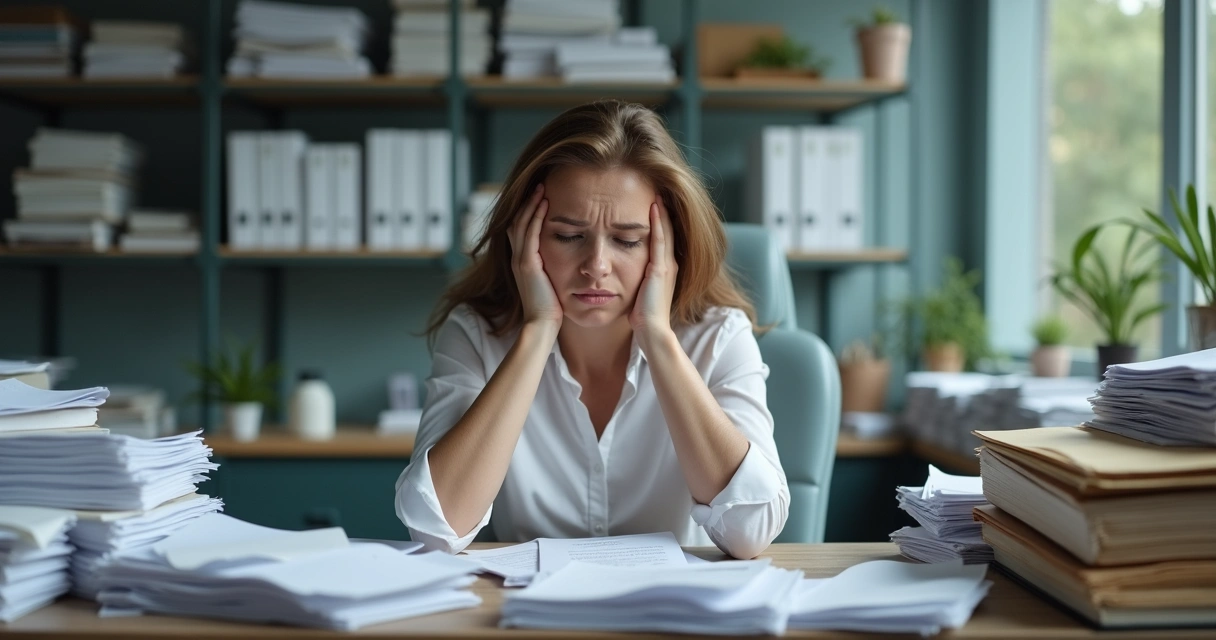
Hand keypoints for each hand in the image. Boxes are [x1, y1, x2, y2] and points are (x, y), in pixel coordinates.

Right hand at [510, 183, 562, 330]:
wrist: (543, 326)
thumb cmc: (551, 309)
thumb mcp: (551, 283)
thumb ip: (553, 269)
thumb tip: (567, 260)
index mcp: (523, 262)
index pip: (521, 229)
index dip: (528, 212)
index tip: (541, 196)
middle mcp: (518, 258)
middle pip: (517, 221)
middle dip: (527, 202)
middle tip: (539, 184)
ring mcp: (520, 260)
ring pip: (522, 223)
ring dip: (531, 203)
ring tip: (541, 187)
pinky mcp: (527, 264)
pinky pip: (530, 233)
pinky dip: (536, 216)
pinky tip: (545, 203)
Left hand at [630, 199, 677, 346]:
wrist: (652, 332)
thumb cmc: (643, 317)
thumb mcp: (640, 293)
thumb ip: (637, 280)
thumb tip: (621, 273)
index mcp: (664, 269)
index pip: (663, 239)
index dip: (660, 221)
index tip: (652, 204)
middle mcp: (669, 264)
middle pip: (668, 231)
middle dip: (663, 212)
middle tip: (658, 190)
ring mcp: (667, 266)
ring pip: (666, 231)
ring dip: (662, 211)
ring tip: (657, 192)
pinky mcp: (661, 269)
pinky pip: (660, 239)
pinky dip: (658, 222)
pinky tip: (653, 207)